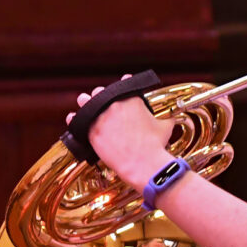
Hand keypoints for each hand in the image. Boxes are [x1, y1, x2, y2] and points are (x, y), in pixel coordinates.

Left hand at [66, 75, 174, 190]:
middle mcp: (114, 104)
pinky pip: (78, 120)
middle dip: (101, 97)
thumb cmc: (156, 146)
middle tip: (104, 105)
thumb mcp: (165, 126)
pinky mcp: (92, 132)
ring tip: (86, 106)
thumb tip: (172, 116)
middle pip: (102, 92)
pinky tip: (74, 119)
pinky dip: (75, 119)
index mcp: (131, 98)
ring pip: (86, 102)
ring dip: (86, 103)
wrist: (145, 163)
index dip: (122, 85)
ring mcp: (101, 117)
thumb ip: (166, 116)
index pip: (124, 82)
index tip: (120, 93)